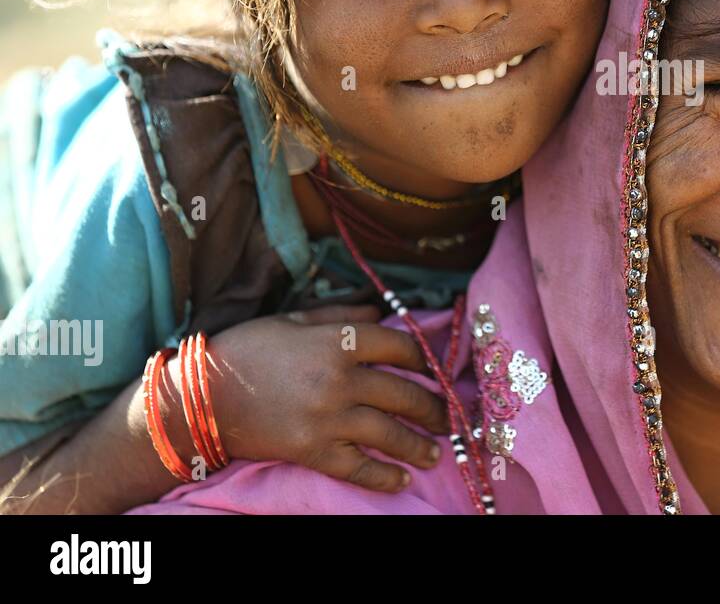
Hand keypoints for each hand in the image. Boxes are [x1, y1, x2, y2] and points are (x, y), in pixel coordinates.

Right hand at [200, 304, 447, 491]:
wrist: (199, 397)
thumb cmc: (246, 350)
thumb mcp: (294, 319)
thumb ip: (340, 315)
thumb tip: (379, 311)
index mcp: (337, 341)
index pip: (399, 348)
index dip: (423, 359)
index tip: (433, 370)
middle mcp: (339, 380)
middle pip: (403, 393)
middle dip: (432, 407)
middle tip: (448, 417)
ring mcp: (327, 418)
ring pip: (388, 433)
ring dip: (418, 445)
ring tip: (436, 453)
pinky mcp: (311, 451)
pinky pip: (357, 468)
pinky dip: (383, 476)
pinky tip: (401, 480)